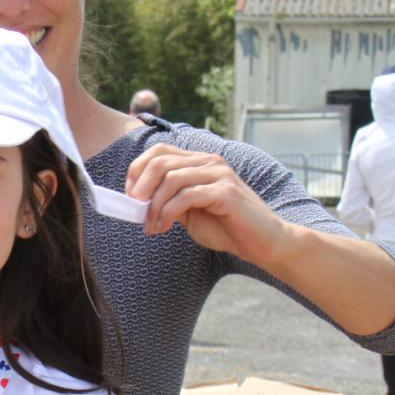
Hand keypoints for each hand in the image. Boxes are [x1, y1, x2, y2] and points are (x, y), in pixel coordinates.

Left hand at [123, 145, 293, 266]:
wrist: (263, 243)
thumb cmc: (228, 228)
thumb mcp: (190, 213)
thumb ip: (169, 201)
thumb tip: (139, 201)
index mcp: (200, 162)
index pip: (159, 151)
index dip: (137, 171)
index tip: (131, 197)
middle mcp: (210, 162)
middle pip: (160, 161)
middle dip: (140, 188)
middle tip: (136, 211)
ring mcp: (219, 174)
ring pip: (171, 179)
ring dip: (153, 206)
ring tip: (152, 226)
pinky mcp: (226, 192)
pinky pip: (186, 196)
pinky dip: (167, 212)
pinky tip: (163, 227)